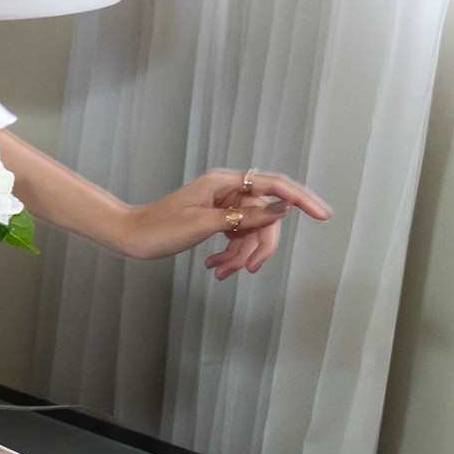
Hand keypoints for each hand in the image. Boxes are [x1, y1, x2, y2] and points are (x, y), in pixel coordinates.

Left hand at [122, 166, 327, 280]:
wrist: (130, 237)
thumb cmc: (159, 227)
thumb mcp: (205, 223)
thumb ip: (246, 216)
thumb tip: (282, 209)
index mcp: (225, 182)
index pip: (275, 186)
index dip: (301, 200)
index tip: (323, 216)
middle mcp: (228, 190)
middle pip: (266, 217)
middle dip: (258, 245)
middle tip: (245, 270)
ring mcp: (224, 205)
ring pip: (253, 231)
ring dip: (242, 255)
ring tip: (219, 272)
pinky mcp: (219, 220)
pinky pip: (239, 237)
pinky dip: (232, 255)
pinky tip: (215, 268)